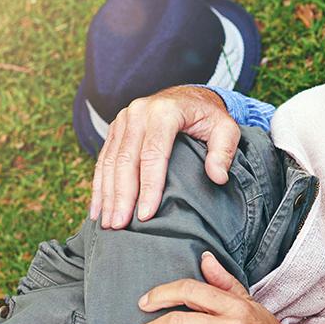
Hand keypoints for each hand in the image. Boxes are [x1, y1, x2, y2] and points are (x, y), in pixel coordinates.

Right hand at [89, 86, 240, 227]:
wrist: (190, 97)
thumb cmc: (209, 117)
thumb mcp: (226, 129)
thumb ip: (224, 152)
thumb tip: (217, 177)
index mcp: (165, 111)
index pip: (153, 154)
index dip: (149, 187)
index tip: (146, 215)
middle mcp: (139, 112)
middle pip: (126, 160)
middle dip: (122, 196)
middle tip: (119, 226)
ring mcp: (123, 119)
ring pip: (110, 161)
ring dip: (107, 195)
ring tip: (108, 224)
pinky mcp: (116, 129)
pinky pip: (103, 159)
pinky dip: (100, 186)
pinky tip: (98, 209)